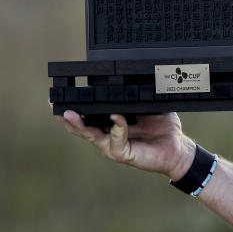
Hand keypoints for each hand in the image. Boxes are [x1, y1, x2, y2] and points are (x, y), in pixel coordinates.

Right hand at [55, 109, 195, 178]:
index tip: (61, 97)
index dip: (75, 108)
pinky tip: (115, 118)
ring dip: (79, 125)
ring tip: (69, 114)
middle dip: (66, 117)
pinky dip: (115, 128)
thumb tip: (128, 78)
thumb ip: (136, 96)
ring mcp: (114, 146)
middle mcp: (109, 136)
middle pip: (81, 128)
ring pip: (91, 136)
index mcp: (111, 124)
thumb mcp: (148, 105)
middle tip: (54, 106)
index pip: (88, 116)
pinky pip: (116, 141)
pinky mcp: (124, 154)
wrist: (178, 147)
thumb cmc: (163, 127)